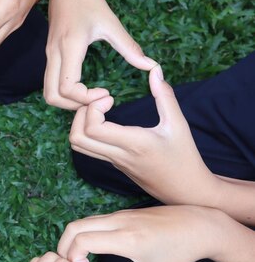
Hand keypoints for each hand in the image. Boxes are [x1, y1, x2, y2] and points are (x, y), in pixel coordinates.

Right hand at [44, 0, 156, 109]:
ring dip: (67, 102)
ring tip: (90, 97)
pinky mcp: (49, 56)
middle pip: (52, 97)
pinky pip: (50, 84)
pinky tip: (84, 88)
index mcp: (70, 46)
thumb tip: (151, 66)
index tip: (106, 93)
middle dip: (73, 106)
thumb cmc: (90, 0)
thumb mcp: (112, 23)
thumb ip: (130, 47)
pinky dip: (64, 93)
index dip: (85, 98)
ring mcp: (49, 56)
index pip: (68, 88)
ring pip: (48, 93)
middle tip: (96, 101)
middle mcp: (54, 54)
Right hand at [57, 205, 235, 261]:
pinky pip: (90, 221)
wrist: (198, 226)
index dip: (73, 260)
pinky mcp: (119, 213)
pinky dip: (81, 237)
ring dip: (71, 243)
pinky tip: (90, 255)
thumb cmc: (177, 255)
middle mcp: (118, 222)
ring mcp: (117, 215)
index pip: (81, 241)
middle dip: (63, 251)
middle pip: (72, 228)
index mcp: (126, 239)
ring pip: (79, 222)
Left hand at [69, 66, 218, 204]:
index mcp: (133, 144)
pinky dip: (86, 131)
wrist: (184, 190)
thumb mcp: (178, 124)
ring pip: (78, 146)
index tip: (109, 98)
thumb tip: (155, 70)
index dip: (92, 108)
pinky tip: (103, 120)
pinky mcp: (112, 164)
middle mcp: (118, 155)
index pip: (93, 129)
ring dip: (80, 124)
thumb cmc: (184, 157)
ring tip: (98, 110)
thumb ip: (165, 96)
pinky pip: (88, 149)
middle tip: (98, 102)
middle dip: (79, 114)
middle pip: (77, 138)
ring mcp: (112, 162)